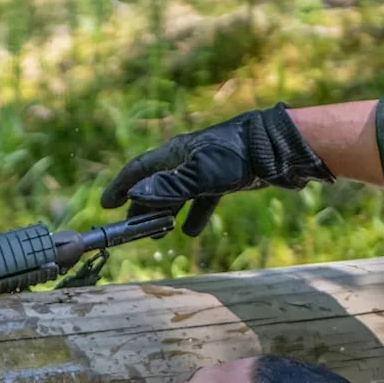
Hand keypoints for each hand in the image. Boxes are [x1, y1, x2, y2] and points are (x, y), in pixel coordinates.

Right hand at [100, 104, 334, 236]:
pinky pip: (201, 198)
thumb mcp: (199, 175)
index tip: (107, 205)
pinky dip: (193, 214)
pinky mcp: (224, 178)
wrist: (276, 148)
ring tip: (158, 234)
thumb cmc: (236, 157)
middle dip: (143, 207)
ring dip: (165, 214)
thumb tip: (136, 195)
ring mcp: (205, 168)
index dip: (122, 187)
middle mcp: (186, 159)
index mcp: (175, 153)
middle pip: (156, 184)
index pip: (139, 170)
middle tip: (133, 229)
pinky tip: (190, 231)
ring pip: (177, 194)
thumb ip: (168, 186)